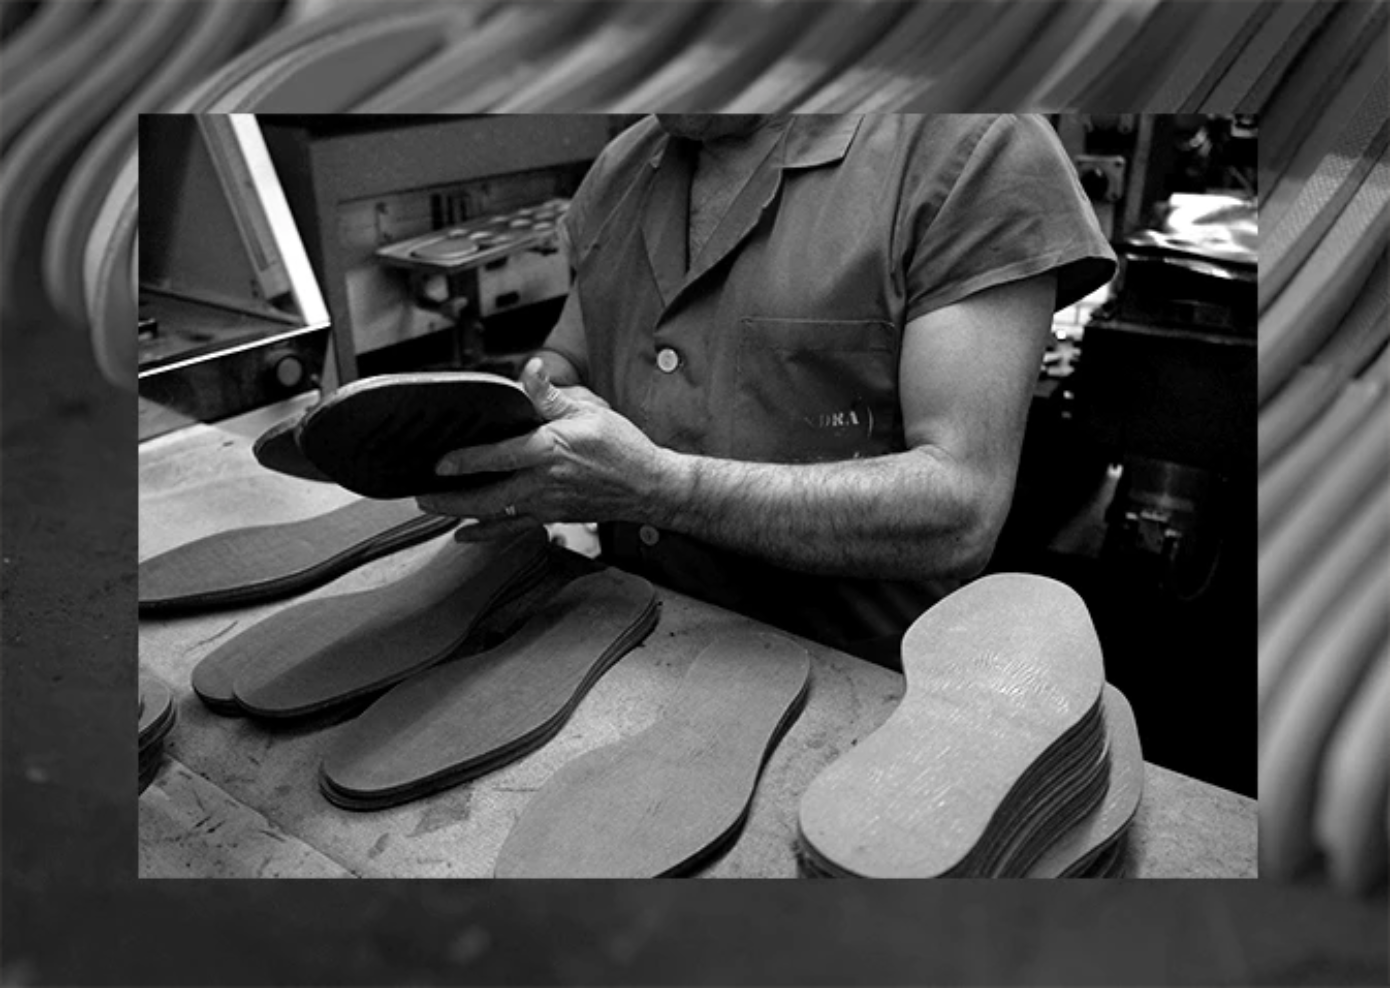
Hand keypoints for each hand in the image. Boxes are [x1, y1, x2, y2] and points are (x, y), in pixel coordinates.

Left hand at [417, 358, 683, 541]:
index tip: (439, 462)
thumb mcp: (589, 411)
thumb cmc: (623, 448)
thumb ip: (551, 395)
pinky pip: (512, 528)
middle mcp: (542, 483)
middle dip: (449, 498)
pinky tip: (465, 534)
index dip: (464, 460)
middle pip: (486, 496)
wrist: (649, 487)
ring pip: (495, 515)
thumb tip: (528, 370)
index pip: (497, 456)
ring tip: (434, 508)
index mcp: (549, 451)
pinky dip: (486, 532)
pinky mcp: (552, 517)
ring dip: (461, 513)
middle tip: (421, 493)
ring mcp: (546, 505)